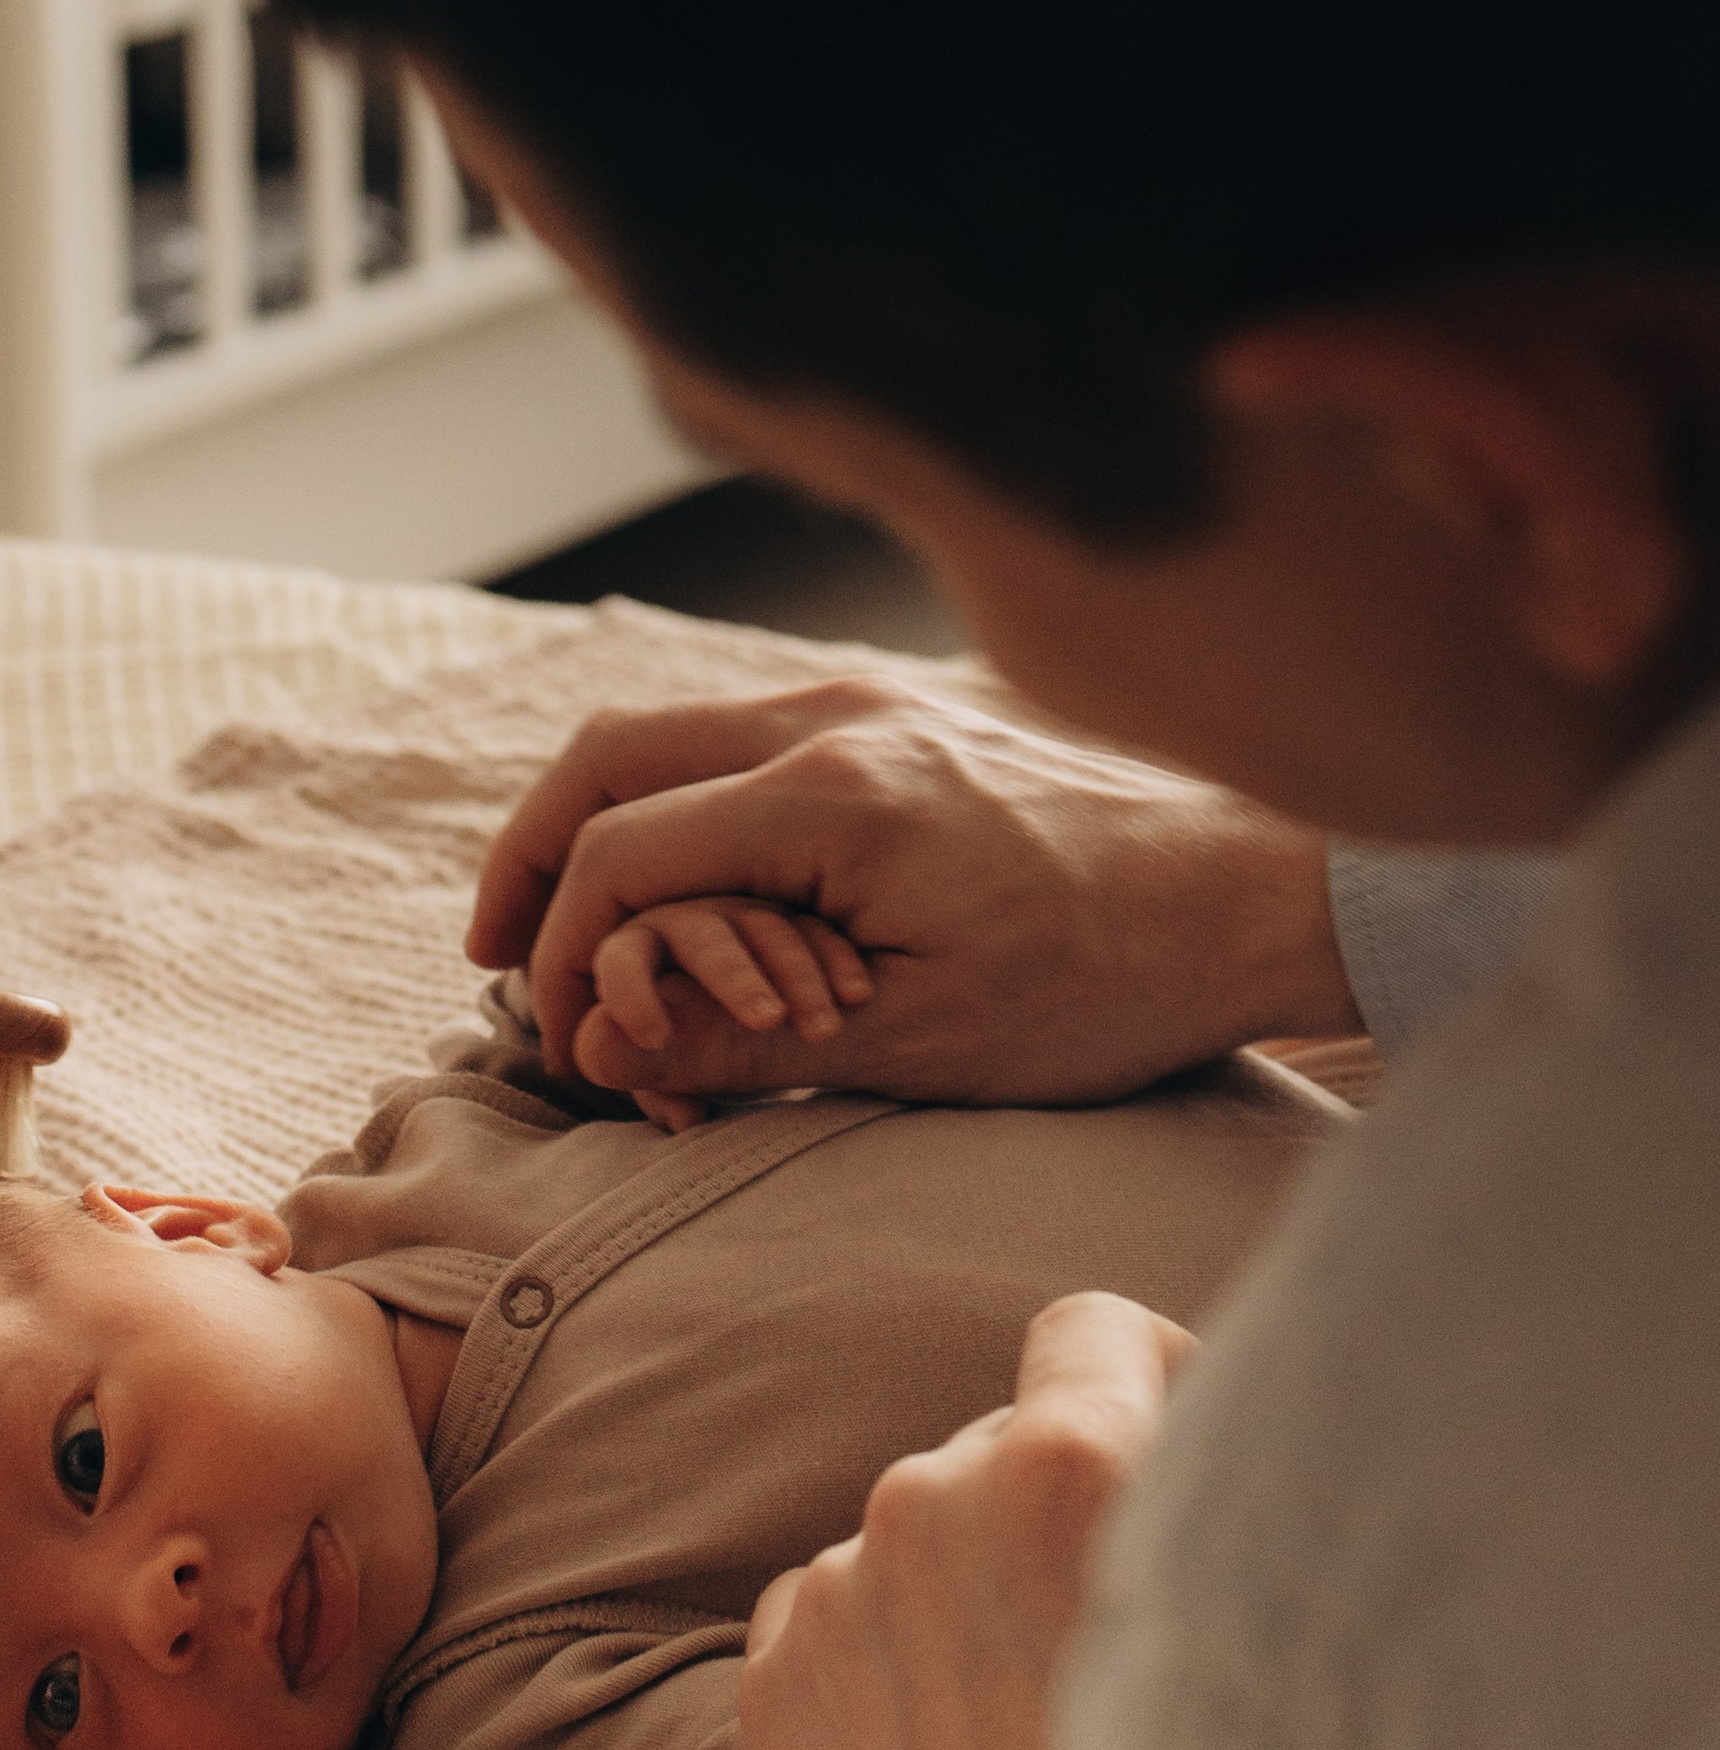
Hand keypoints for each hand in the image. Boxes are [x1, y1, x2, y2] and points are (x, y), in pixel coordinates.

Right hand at [470, 674, 1357, 1104]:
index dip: (557, 950)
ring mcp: (865, 703)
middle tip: (491, 952)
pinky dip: (671, 798)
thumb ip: (749, 1040)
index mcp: (830, 797)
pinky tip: (666, 871)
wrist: (1257, 891)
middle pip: (608, 754)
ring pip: (664, 729)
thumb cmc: (1109, 978)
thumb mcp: (925, 1040)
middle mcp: (831, 720)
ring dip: (594, 819)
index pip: (620, 853)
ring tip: (557, 914)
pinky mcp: (897, 717)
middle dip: (529, 855)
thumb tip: (601, 1046)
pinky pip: (735, 734)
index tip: (554, 1033)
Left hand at [739, 1292, 1191, 1749]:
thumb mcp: (1251, 1642)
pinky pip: (839, 1619)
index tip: (1165, 1473)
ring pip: (920, 1544)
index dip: (1141, 1388)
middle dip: (1051, 1522)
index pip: (1090, 1331)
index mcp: (1068, 1465)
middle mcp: (931, 1496)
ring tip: (1032, 1748)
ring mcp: (837, 1592)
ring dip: (967, 1602)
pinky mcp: (772, 1686)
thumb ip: (1208, 1503)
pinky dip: (890, 1669)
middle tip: (1113, 1659)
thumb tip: (1190, 1422)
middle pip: (1000, 1449)